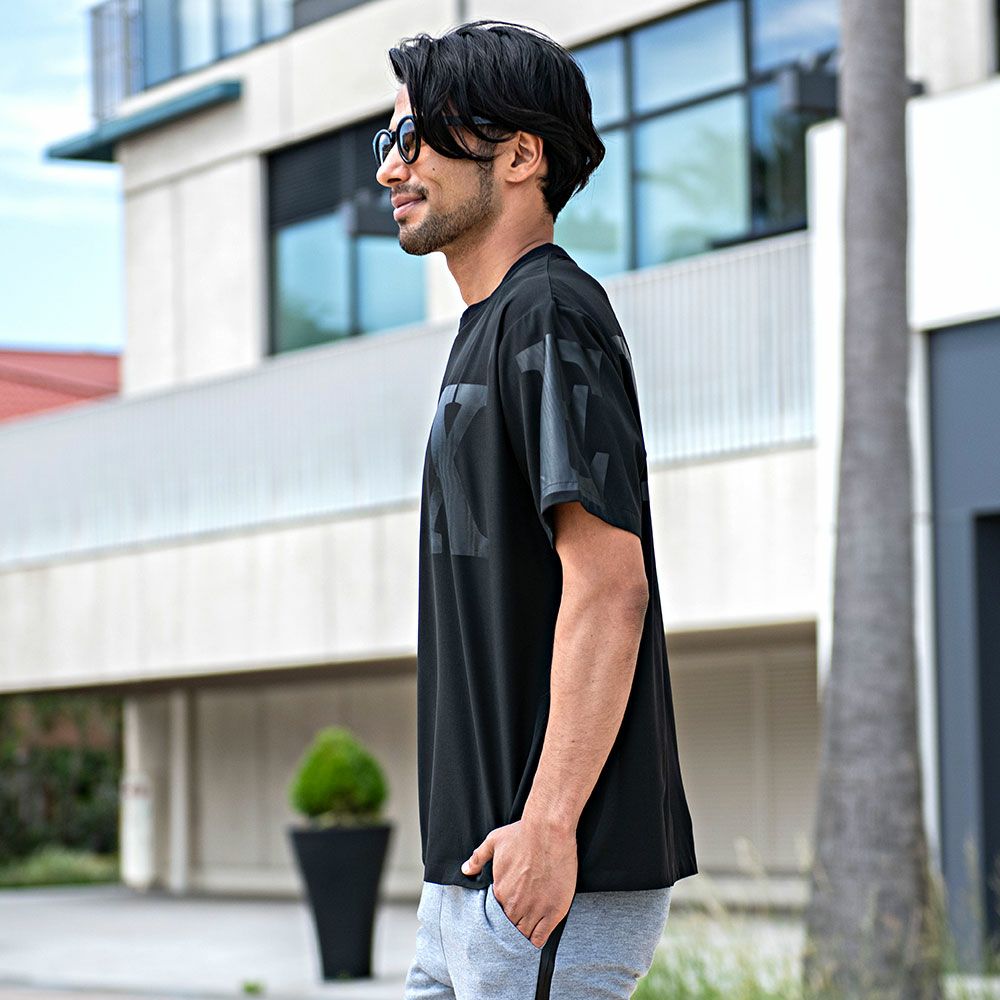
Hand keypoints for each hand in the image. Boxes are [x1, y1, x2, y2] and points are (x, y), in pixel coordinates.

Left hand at [461, 817, 576, 947]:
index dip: (501, 916)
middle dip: (512, 927)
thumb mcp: (494, 841)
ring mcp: (534, 909)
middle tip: (518, 922)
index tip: (508, 911)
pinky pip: (540, 937)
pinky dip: (537, 939)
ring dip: (524, 934)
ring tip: (527, 929)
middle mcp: (515, 904)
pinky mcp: (553, 911)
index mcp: (500, 891)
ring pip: (523, 935)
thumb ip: (478, 858)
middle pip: (509, 928)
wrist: (548, 830)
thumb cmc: (522, 834)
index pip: (496, 916)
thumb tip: (466, 869)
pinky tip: (537, 934)